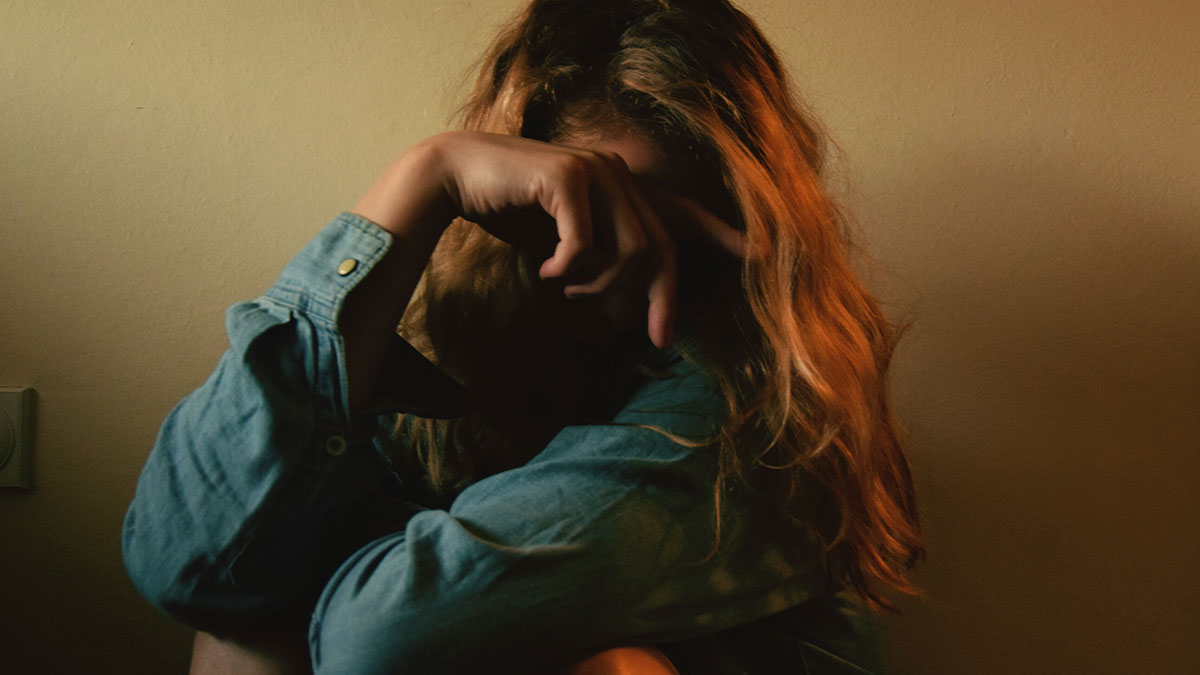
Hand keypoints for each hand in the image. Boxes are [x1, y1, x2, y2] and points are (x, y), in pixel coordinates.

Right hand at [352, 130, 742, 349]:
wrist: (459, 175)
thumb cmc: (513, 212)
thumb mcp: (565, 250)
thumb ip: (601, 271)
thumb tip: (630, 311)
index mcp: (623, 189)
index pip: (681, 215)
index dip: (721, 234)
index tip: (762, 255)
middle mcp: (618, 174)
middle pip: (660, 250)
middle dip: (660, 301)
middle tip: (655, 341)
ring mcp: (596, 171)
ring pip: (628, 251)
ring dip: (599, 285)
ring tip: (566, 288)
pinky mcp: (569, 176)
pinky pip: (587, 244)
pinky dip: (568, 268)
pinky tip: (545, 272)